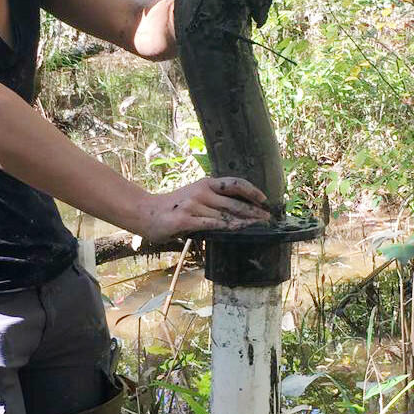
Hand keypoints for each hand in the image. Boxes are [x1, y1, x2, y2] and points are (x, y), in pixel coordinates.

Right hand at [134, 176, 271, 239]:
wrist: (146, 213)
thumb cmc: (173, 208)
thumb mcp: (195, 198)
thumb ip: (213, 203)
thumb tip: (238, 214)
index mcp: (206, 184)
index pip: (235, 183)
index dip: (252, 190)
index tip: (264, 200)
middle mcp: (202, 191)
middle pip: (234, 201)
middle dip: (254, 211)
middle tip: (267, 219)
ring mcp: (193, 204)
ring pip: (225, 214)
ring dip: (243, 222)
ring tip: (256, 228)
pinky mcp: (185, 219)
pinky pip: (210, 223)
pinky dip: (225, 227)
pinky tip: (236, 230)